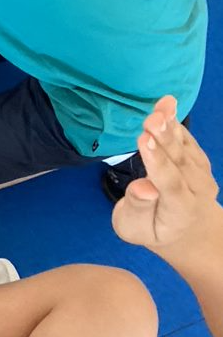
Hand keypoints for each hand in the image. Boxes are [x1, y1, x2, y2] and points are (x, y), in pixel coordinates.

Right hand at [112, 96, 219, 251]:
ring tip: (163, 105)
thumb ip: (137, 207)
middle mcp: (198, 192)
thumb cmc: (151, 229)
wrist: (187, 231)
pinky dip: (177, 124)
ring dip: (173, 126)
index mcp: (180, 212)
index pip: (170, 184)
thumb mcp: (133, 227)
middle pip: (181, 163)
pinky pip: (189, 142)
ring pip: (186, 149)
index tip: (143, 140)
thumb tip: (144, 187)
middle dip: (166, 139)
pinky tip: (167, 107)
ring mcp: (203, 176)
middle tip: (154, 118)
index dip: (158, 162)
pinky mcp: (200, 163)